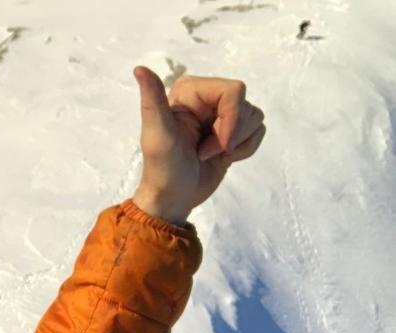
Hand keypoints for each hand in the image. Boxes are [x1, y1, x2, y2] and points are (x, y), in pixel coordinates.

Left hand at [130, 66, 265, 223]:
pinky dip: (244, 149)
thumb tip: (139, 68)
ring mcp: (221, 115)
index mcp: (191, 91)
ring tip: (208, 155)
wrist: (173, 199)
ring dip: (236, 144)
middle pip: (245, 104)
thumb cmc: (162, 168)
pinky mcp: (233, 132)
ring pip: (255, 117)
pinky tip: (222, 158)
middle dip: (231, 134)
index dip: (230, 119)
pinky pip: (258, 131)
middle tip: (203, 151)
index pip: (234, 90)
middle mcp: (208, 97)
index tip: (210, 144)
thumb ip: (152, 100)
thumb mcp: (157, 134)